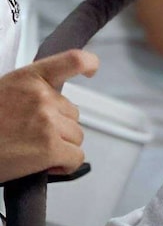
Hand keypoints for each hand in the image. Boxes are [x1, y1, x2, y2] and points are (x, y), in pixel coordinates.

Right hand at [0, 49, 98, 183]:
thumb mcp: (6, 93)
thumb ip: (32, 94)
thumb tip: (56, 110)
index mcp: (30, 77)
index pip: (71, 60)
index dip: (87, 63)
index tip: (92, 69)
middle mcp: (42, 96)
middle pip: (73, 114)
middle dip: (59, 128)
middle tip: (32, 138)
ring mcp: (48, 121)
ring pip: (76, 137)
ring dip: (61, 147)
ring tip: (32, 151)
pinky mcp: (50, 147)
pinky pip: (76, 157)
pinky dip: (65, 165)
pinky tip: (46, 166)